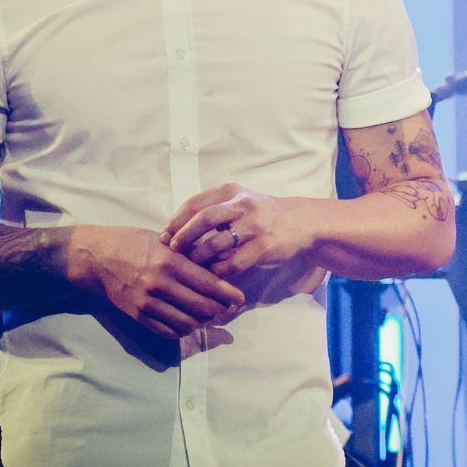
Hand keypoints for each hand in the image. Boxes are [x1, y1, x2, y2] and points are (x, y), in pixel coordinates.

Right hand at [65, 225, 245, 339]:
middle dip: (219, 309)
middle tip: (227, 307)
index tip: (239, 298)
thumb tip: (221, 262)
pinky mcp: (137, 315)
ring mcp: (147, 303)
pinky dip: (183, 330)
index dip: (227, 294)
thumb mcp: (164, 241)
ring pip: (187, 323)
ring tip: (208, 314)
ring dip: (202, 321)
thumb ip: (190, 254)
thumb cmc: (134, 243)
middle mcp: (159, 284)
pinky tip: (188, 321)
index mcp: (169, 262)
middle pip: (201, 307)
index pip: (208, 283)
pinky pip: (168, 331)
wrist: (97, 258)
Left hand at [163, 182, 310, 276]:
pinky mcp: (263, 246)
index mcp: (231, 191)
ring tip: (191, 265)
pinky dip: (219, 270)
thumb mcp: (240, 200)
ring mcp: (254, 225)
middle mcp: (242, 204)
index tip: (165, 235)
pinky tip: (212, 275)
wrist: (301, 222)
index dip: (176, 221)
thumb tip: (177, 228)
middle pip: (202, 220)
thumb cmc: (263, 213)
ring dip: (198, 257)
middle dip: (183, 237)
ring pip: (215, 244)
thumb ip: (213, 208)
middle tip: (172, 250)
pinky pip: (233, 262)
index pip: (195, 203)